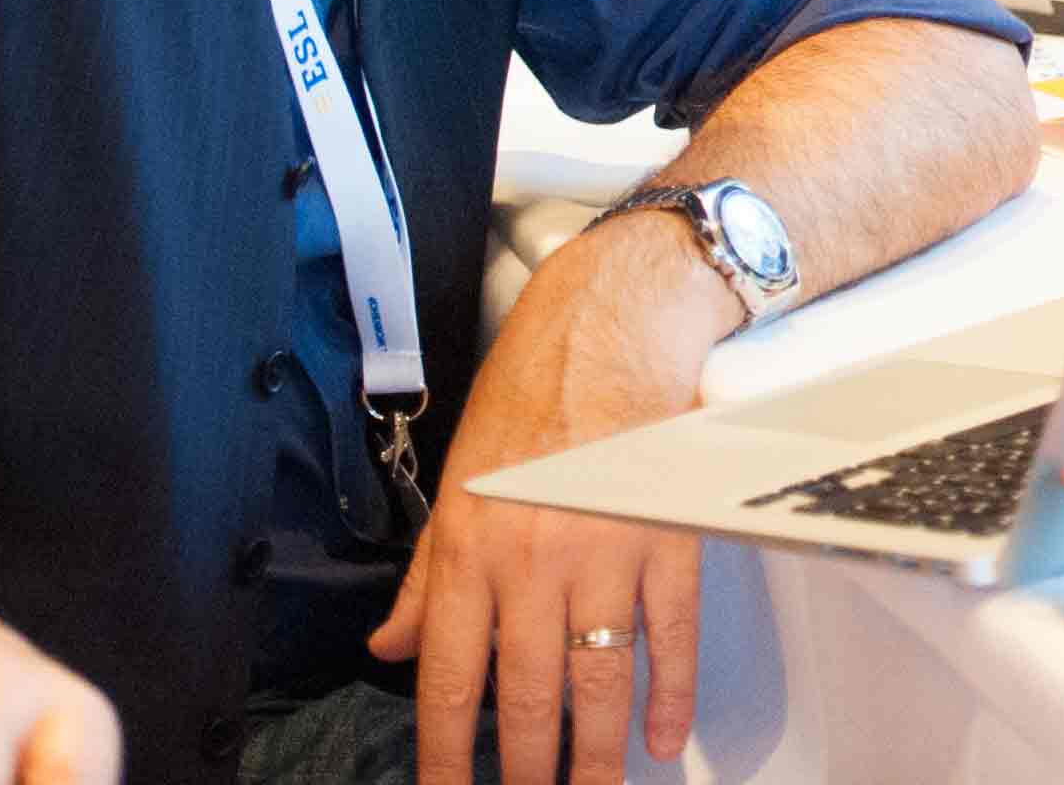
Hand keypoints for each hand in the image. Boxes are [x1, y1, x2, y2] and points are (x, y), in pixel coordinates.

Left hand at [369, 217, 722, 784]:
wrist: (612, 323)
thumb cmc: (531, 399)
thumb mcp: (456, 487)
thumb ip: (427, 581)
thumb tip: (392, 650)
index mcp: (470, 550)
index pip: (452, 683)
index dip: (450, 758)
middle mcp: (533, 559)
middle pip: (530, 696)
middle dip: (530, 772)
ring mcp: (607, 549)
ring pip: (600, 678)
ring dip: (597, 754)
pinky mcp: (667, 533)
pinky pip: (671, 632)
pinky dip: (670, 692)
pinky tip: (660, 735)